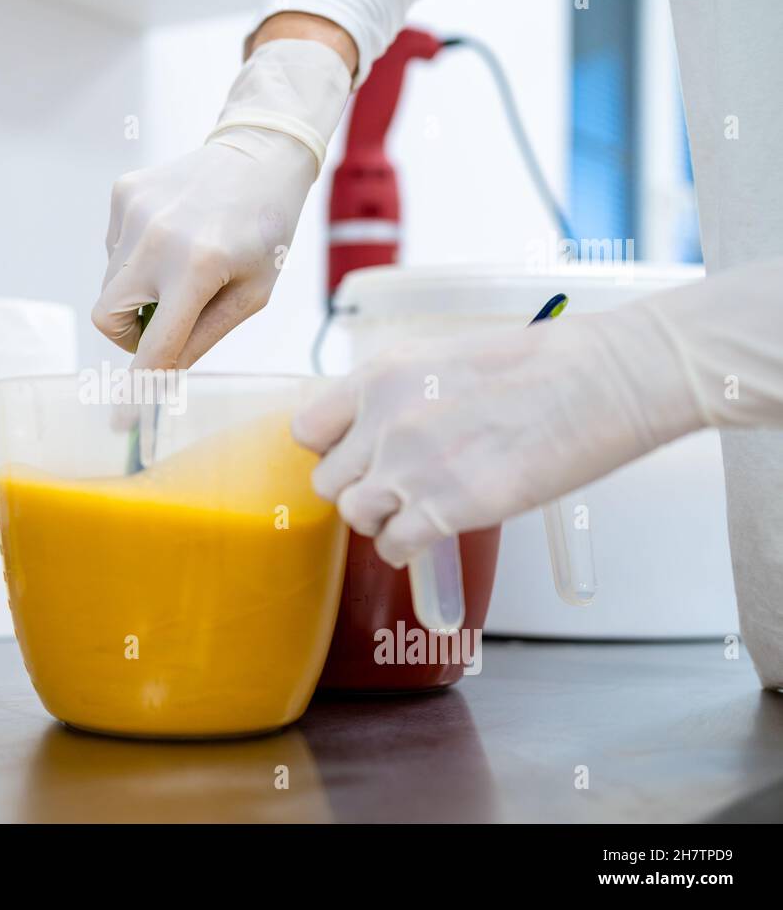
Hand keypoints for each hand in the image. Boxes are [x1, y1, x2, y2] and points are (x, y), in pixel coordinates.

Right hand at [93, 37, 351, 368]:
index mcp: (197, 268)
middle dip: (130, 333)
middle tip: (165, 321)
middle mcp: (157, 238)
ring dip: (138, 290)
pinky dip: (137, 257)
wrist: (259, 154)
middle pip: (109, 318)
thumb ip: (203, 337)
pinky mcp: (123, 193)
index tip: (124, 419)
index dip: (140, 385)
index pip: (155, 345)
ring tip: (182, 264)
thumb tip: (160, 376)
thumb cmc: (263, 231)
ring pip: (110, 284)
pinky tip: (173, 235)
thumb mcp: (251, 295)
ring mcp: (134, 212)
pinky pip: (114, 249)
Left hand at [291, 304, 706, 566]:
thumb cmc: (540, 365)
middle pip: (327, 480)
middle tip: (392, 487)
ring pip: (354, 516)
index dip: (330, 450)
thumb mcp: (443, 359)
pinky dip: (406, 550)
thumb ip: (398, 396)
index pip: (307, 429)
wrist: (602, 380)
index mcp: (380, 376)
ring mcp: (411, 468)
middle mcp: (384, 421)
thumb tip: (377, 429)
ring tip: (413, 513)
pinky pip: (394, 547)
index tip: (355, 455)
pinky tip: (431, 537)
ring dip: (379, 521)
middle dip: (358, 487)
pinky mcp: (446, 510)